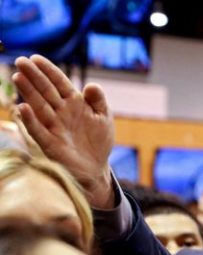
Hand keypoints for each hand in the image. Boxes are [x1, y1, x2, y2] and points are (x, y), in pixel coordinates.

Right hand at [12, 55, 114, 207]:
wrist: (96, 167)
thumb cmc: (98, 140)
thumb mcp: (103, 118)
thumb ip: (98, 101)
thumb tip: (91, 85)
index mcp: (74, 103)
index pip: (59, 83)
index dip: (48, 71)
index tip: (36, 58)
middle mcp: (60, 112)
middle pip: (46, 91)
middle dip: (34, 76)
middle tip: (21, 62)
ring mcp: (54, 126)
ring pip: (39, 106)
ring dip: (29, 93)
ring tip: (18, 77)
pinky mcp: (50, 143)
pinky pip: (38, 130)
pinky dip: (30, 120)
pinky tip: (22, 108)